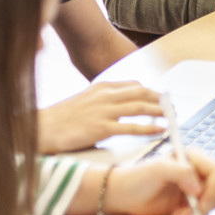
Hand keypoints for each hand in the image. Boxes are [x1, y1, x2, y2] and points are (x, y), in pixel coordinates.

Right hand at [38, 81, 164, 152]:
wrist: (42, 128)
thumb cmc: (60, 119)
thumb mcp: (83, 101)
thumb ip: (101, 100)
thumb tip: (118, 106)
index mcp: (101, 87)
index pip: (133, 85)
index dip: (151, 92)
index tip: (162, 98)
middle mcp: (105, 95)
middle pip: (141, 93)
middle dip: (160, 100)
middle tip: (172, 108)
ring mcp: (104, 111)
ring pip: (140, 107)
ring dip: (159, 111)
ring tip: (172, 117)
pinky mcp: (102, 128)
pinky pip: (132, 126)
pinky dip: (149, 127)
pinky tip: (160, 130)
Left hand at [106, 150, 214, 214]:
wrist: (123, 196)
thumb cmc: (136, 178)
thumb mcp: (157, 169)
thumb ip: (180, 172)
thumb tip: (198, 187)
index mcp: (190, 157)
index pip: (214, 171)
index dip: (210, 187)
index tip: (197, 198)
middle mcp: (193, 171)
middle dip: (205, 204)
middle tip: (192, 213)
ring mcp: (190, 188)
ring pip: (209, 202)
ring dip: (197, 213)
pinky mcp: (186, 202)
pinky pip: (199, 212)